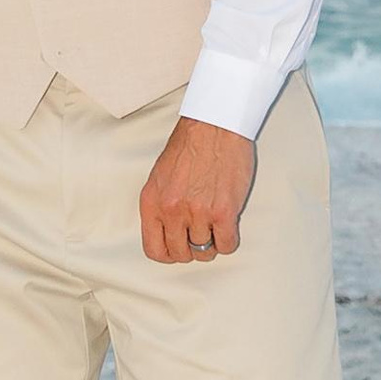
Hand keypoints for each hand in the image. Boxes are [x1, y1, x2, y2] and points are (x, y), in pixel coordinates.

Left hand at [141, 115, 255, 264]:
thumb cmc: (189, 145)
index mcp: (152, 202)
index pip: (154, 249)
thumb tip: (166, 231)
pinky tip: (227, 227)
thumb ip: (160, 205)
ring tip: (215, 225)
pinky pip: (226, 244)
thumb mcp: (159, 177)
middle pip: (181, 254)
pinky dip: (228, 241)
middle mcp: (172, 210)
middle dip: (192, 249)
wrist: (214, 125)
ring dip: (211, 242)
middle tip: (200, 235)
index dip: (169, 253)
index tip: (178, 248)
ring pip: (205, 251)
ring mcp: (198, 212)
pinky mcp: (224, 211)